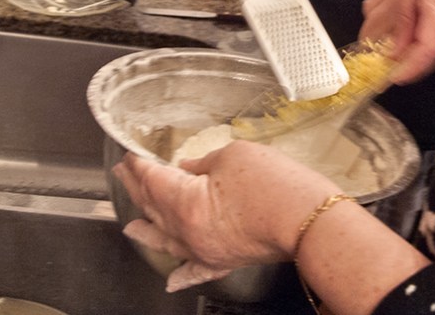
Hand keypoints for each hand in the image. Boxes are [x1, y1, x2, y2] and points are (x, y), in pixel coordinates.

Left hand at [112, 140, 338, 291]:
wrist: (310, 218)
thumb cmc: (277, 184)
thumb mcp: (235, 155)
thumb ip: (204, 162)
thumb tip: (190, 168)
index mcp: (185, 202)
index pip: (154, 180)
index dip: (141, 165)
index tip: (133, 155)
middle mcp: (188, 232)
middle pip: (154, 207)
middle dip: (138, 189)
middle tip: (124, 176)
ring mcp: (205, 250)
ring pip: (166, 241)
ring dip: (148, 230)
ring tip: (131, 226)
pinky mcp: (225, 260)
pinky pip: (197, 271)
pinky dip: (182, 275)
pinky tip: (171, 280)